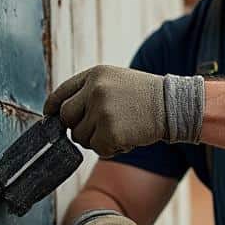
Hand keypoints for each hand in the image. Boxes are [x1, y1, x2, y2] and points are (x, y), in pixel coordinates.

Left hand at [44, 65, 164, 155]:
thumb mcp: (115, 80)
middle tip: (99, 127)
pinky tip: (127, 137)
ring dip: (96, 139)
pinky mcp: (109, 132)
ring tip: (120, 128)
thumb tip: (62, 112)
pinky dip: (110, 149)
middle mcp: (94, 90)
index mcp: (94, 75)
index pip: (61, 93)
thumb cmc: (145, 95)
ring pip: (80, 136)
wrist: (174, 105)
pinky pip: (97, 149)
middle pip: (66, 117)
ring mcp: (101, 111)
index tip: (50, 116)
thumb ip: (89, 91)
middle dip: (77, 126)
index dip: (53, 108)